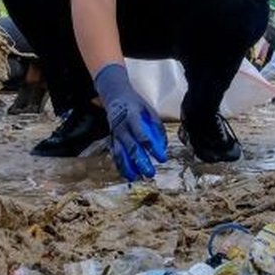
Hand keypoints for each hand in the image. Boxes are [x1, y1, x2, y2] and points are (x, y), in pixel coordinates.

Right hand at [93, 63, 168, 181]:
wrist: (115, 96)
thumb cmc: (136, 104)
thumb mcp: (149, 110)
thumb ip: (156, 127)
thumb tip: (163, 147)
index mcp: (132, 117)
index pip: (142, 135)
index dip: (152, 148)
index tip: (162, 158)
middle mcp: (121, 127)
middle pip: (131, 147)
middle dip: (141, 162)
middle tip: (150, 173)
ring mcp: (114, 134)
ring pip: (120, 154)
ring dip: (128, 168)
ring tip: (137, 179)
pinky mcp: (111, 139)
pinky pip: (115, 154)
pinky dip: (121, 166)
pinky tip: (128, 175)